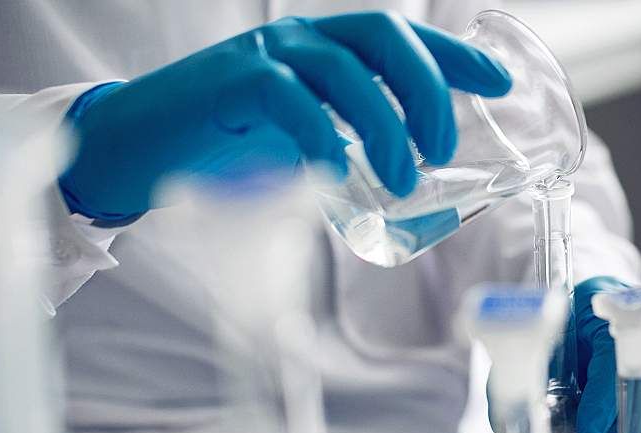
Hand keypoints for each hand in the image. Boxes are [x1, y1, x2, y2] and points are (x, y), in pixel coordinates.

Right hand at [60, 11, 511, 220]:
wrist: (141, 149)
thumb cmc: (231, 147)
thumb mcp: (308, 141)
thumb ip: (353, 146)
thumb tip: (415, 188)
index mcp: (327, 49)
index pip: (402, 38)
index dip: (454, 55)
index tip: (500, 82)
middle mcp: (301, 41)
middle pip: (384, 37)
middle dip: (428, 89)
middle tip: (442, 146)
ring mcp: (264, 57)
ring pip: (344, 69)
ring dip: (385, 125)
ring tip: (404, 178)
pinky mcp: (229, 85)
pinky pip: (287, 97)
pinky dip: (320, 133)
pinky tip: (336, 170)